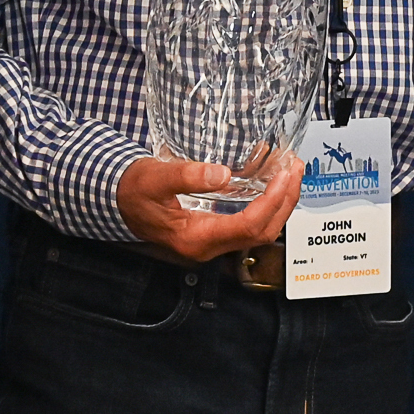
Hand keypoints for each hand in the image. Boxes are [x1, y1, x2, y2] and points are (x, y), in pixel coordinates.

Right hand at [116, 151, 304, 261]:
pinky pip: (249, 221)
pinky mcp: (214, 229)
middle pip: (262, 231)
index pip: (248, 227)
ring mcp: (213, 240)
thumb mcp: (156, 178)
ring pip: (260, 229)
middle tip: (296, 168)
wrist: (117, 201)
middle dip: (285, 201)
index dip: (272, 202)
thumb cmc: (133, 191)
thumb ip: (187, 176)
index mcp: (196, 238)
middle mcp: (209, 245)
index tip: (284, 176)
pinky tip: (271, 178)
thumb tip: (221, 174)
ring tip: (291, 170)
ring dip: (280, 201)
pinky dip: (266, 201)